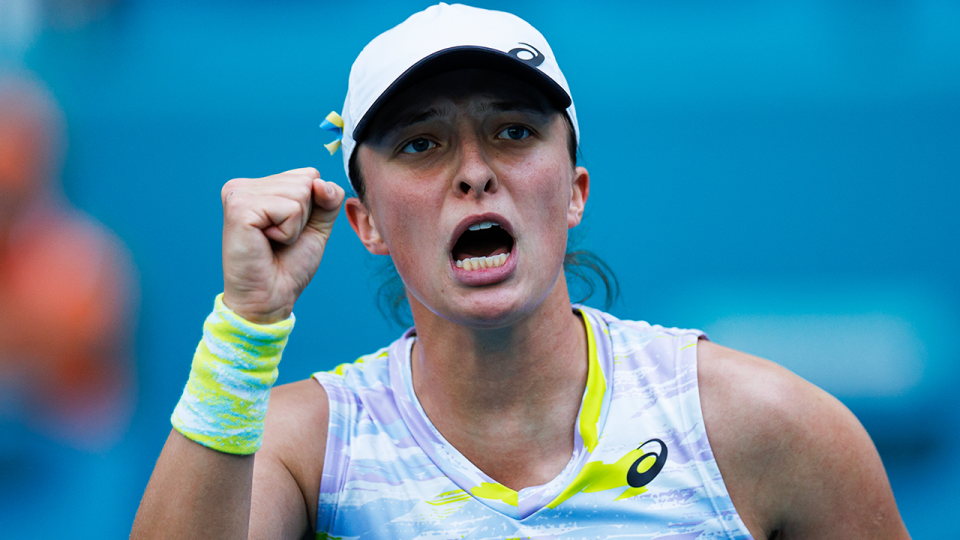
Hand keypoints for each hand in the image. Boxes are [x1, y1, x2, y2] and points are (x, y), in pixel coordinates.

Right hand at [220, 168, 344, 323]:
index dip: (313, 207)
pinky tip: (266, 242)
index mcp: (259, 185)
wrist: (271, 297)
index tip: (288, 230)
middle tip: (280, 239)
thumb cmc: (289, 264)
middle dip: (304, 217)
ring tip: (272, 241)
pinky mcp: (239, 208)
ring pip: (300, 193)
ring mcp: (238, 194)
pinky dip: (288, 232)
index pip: (309, 175)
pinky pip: (290, 209)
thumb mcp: (317, 225)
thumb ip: (328, 199)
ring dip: (296, 226)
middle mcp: (244, 185)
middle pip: (306, 181)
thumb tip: (319, 182)